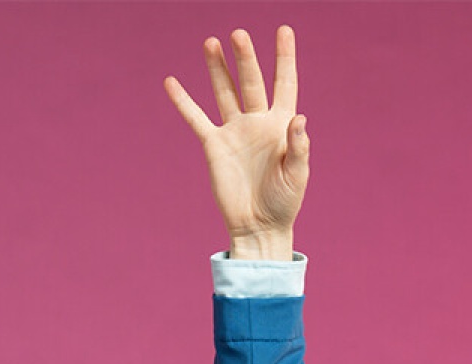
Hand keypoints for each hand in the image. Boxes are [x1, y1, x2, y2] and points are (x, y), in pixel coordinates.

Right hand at [164, 26, 308, 259]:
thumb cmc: (284, 203)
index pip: (285, 84)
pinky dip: (184, 101)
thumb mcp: (297, 176)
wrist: (259, 226)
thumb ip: (298, 148)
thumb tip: (299, 119)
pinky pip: (196, 118)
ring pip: (224, 92)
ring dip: (217, 68)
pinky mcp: (214, 145)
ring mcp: (234, 131)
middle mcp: (257, 122)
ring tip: (211, 42)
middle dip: (245, 59)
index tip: (284, 30)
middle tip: (238, 34)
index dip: (285, 58)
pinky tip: (171, 82)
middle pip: (250, 82)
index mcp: (281, 126)